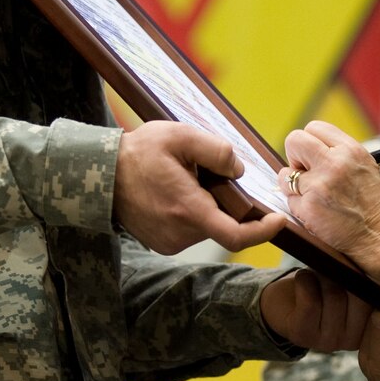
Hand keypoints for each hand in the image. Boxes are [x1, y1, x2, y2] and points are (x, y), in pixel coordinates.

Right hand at [113, 123, 286, 255]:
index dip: (262, 232)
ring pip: (207, 226)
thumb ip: (215, 150)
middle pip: (223, 224)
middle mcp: (180, 233)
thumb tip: (239, 169)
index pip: (236, 236)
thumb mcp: (179, 136)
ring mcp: (170, 242)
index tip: (279, 220)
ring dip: (208, 207)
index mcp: (188, 209)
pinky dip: (193, 213)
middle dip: (226, 202)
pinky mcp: (163, 244)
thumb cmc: (139, 152)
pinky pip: (191, 230)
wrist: (100, 175)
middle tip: (205, 175)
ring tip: (183, 181)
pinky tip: (174, 194)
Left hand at [259, 270, 371, 351]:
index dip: (370, 276)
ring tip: (316, 274)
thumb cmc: (322, 287)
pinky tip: (302, 280)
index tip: (361, 261)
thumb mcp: (350, 283)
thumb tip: (375, 264)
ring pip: (335, 296)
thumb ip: (366, 280)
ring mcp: (329, 342)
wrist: (284, 302)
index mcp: (370, 328)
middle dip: (344, 273)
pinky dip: (305, 281)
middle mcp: (352, 341)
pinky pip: (310, 301)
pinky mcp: (304, 335)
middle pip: (359, 297)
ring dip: (322, 275)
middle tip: (332, 266)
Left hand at [280, 121, 379, 277]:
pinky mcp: (308, 208)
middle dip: (295, 156)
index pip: (314, 128)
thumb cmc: (374, 204)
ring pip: (284, 174)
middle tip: (305, 172)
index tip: (314, 157)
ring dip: (293, 185)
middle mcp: (334, 163)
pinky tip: (317, 212)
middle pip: (294, 141)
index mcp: (351, 150)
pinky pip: (289, 199)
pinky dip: (298, 206)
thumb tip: (307, 151)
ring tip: (313, 195)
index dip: (310, 143)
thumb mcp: (364, 166)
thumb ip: (338, 154)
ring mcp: (319, 186)